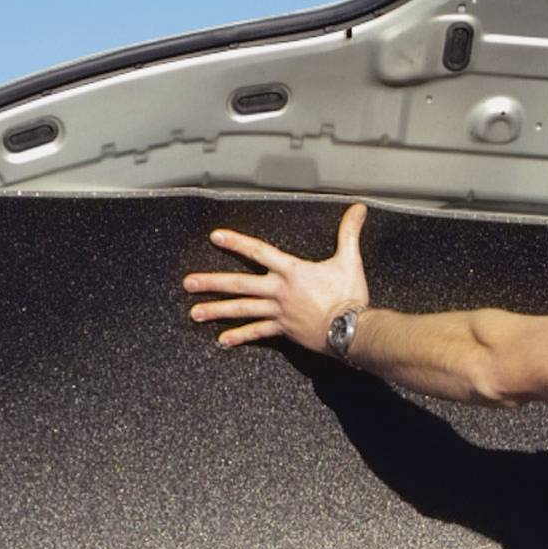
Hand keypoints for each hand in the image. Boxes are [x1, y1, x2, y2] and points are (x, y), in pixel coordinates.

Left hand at [183, 203, 369, 351]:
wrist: (353, 330)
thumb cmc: (350, 296)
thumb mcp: (349, 260)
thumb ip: (349, 233)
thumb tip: (359, 209)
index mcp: (291, 271)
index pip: (258, 251)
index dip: (236, 243)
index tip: (215, 238)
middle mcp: (279, 291)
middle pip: (239, 284)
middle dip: (212, 283)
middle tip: (188, 283)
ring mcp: (279, 312)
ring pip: (242, 310)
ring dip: (217, 310)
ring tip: (195, 313)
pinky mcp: (284, 330)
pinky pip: (258, 333)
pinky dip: (241, 336)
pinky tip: (223, 340)